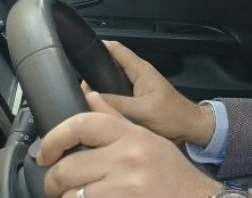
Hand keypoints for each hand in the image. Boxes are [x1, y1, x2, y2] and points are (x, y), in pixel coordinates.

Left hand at [37, 92, 221, 197]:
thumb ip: (117, 120)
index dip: (54, 138)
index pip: (82, 124)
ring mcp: (124, 187)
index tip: (46, 153)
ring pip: (71, 195)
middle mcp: (127, 158)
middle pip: (66, 167)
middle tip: (59, 185)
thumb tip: (90, 97)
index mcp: (132, 136)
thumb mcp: (149, 139)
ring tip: (83, 196)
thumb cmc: (172, 173)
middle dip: (55, 181)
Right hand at [83, 41, 214, 145]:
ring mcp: (135, 88)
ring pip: (109, 82)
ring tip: (76, 98)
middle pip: (108, 65)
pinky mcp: (134, 100)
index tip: (75, 51)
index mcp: (140, 70)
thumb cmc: (172, 116)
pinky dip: (103, 100)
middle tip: (69, 86)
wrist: (190, 129)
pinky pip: (113, 95)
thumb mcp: (142, 110)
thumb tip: (88, 96)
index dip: (96, 46)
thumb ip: (116, 103)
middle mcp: (136, 75)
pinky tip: (92, 109)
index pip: (115, 49)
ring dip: (95, 88)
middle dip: (90, 72)